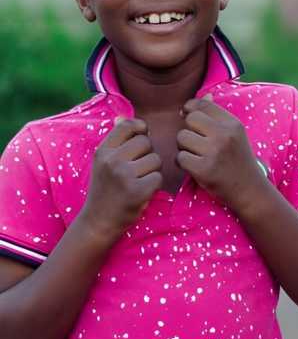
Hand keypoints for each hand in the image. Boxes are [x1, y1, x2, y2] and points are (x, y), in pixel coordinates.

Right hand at [79, 117, 160, 239]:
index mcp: (103, 151)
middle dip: (147, 154)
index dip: (140, 129)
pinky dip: (154, 184)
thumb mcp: (103, 162)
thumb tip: (122, 117)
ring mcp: (124, 175)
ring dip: (152, 170)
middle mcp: (111, 160)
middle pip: (146, 142)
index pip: (128, 125)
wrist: (98, 220)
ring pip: (155, 159)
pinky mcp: (137, 190)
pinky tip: (142, 191)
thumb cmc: (105, 188)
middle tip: (136, 169)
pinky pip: (158, 177)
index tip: (140, 140)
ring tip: (138, 180)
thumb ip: (115, 141)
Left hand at [176, 96, 267, 210]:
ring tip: (196, 155)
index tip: (189, 118)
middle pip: (190, 119)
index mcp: (233, 124)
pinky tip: (194, 167)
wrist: (249, 189)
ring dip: (183, 147)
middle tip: (195, 142)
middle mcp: (225, 135)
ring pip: (181, 138)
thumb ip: (217, 115)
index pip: (202, 105)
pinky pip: (180, 158)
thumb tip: (204, 96)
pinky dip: (183, 163)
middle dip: (187, 130)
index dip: (190, 109)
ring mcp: (214, 152)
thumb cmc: (239, 160)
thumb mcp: (235, 134)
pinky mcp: (204, 169)